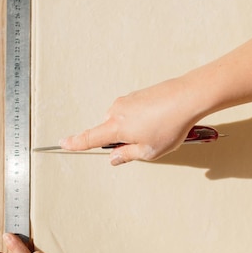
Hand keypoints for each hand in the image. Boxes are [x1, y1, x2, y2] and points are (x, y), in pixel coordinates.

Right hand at [59, 77, 195, 164]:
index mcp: (116, 127)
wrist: (187, 97)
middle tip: (145, 143)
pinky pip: (135, 111)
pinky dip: (144, 118)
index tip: (64, 143)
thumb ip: (128, 155)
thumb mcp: (149, 151)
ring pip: (124, 120)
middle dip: (123, 139)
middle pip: (110, 130)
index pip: (90, 138)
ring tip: (159, 130)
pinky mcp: (139, 94)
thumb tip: (114, 158)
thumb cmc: (170, 124)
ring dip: (135, 128)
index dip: (76, 143)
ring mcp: (128, 100)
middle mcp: (117, 110)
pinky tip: (161, 120)